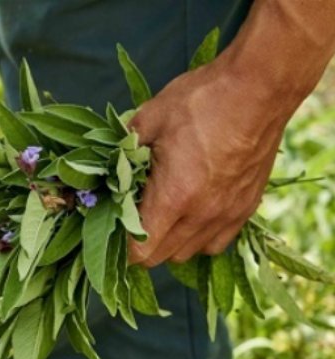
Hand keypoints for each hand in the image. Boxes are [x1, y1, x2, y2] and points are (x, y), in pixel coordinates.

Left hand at [127, 58, 293, 265]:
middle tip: (132, 219)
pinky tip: (192, 214)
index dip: (121, 247)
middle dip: (141, 246)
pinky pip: (216, 242)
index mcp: (173, 197)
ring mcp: (227, 214)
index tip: (113, 229)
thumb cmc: (203, 100)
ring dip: (170, 243)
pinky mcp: (246, 207)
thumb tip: (111, 163)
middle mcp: (201, 215)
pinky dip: (199, 237)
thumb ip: (126, 149)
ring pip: (189, 253)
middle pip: (161, 257)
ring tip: (162, 216)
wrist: (261, 86)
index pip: (140, 250)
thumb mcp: (150, 119)